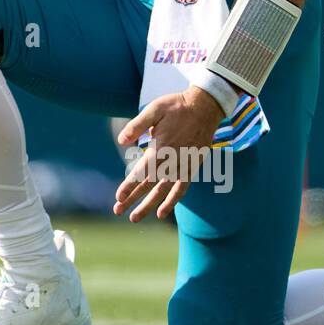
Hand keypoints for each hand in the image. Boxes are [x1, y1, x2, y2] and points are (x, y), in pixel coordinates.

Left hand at [112, 87, 223, 223]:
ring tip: (135, 218)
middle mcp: (171, 160)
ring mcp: (182, 165)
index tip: (118, 198)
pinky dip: (172, 201)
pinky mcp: (191, 167)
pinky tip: (162, 212)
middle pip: (149, 184)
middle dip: (133, 199)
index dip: (129, 186)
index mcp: (161, 147)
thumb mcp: (155, 109)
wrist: (205, 108)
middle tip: (118, 211)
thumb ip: (138, 125)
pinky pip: (181, 188)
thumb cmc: (176, 106)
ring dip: (149, 205)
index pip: (141, 172)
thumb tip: (122, 141)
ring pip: (163, 190)